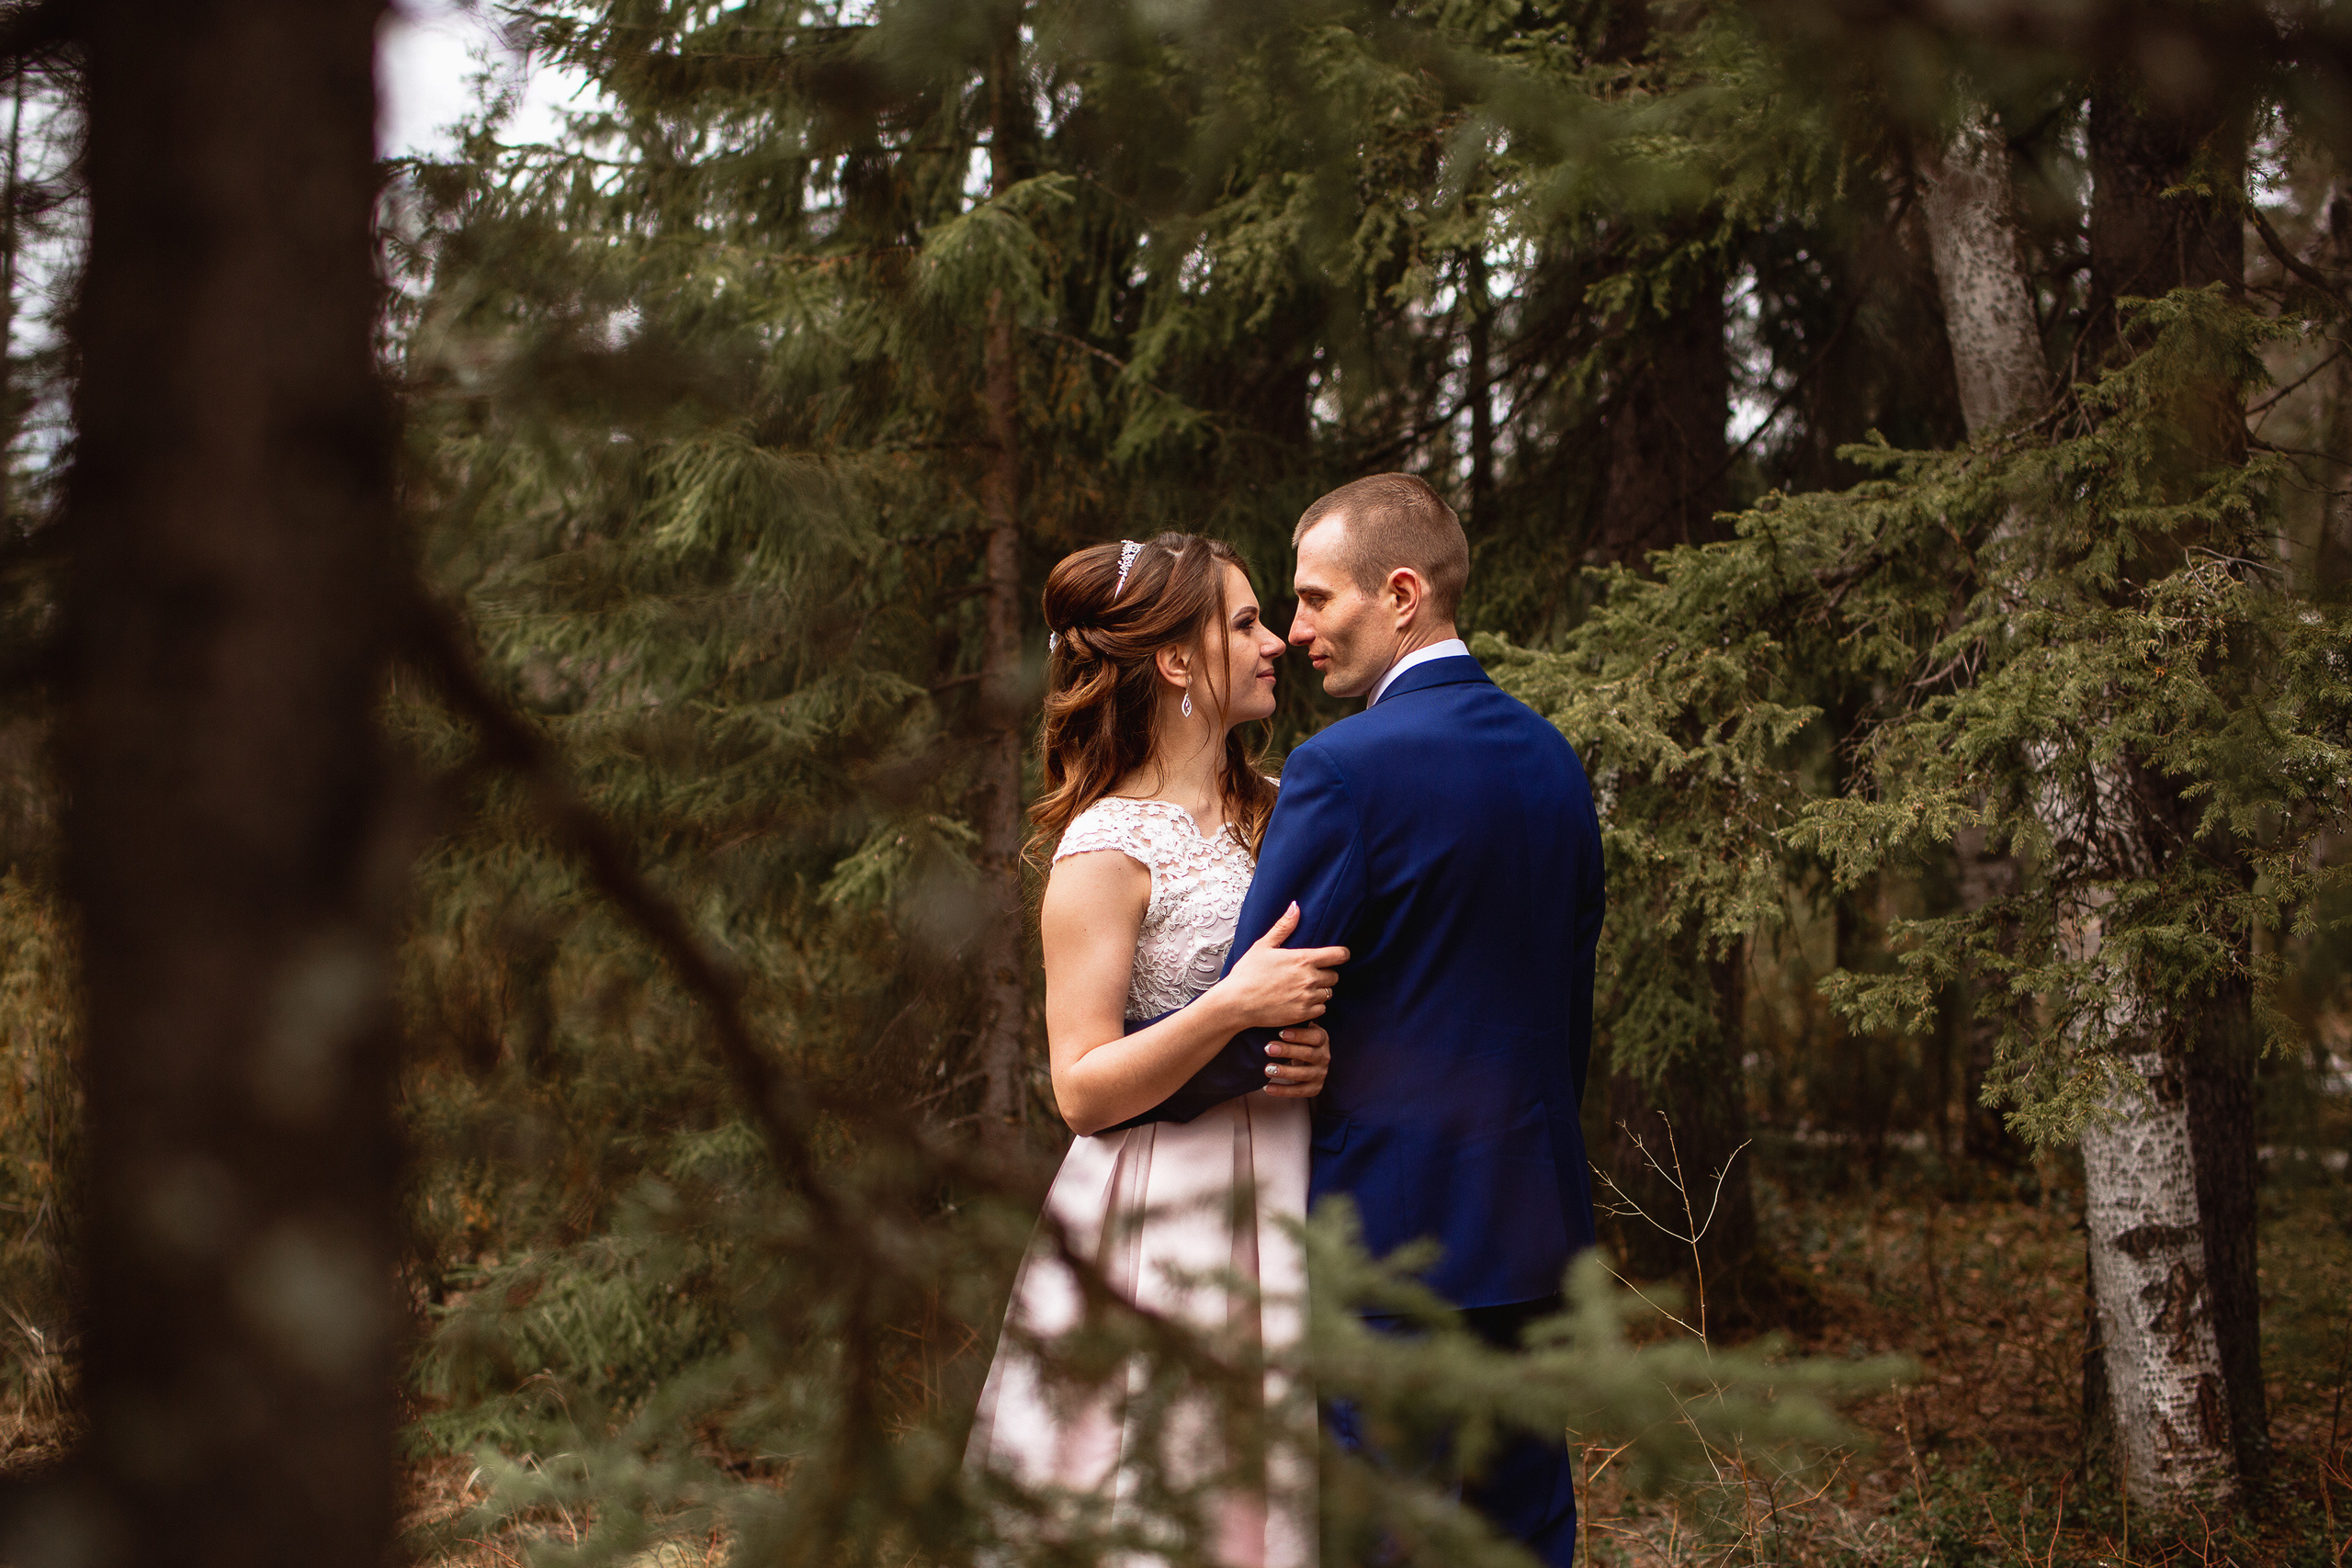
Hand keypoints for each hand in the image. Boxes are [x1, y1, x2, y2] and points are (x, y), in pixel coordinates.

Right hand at [1217, 902, 1348, 1028]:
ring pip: (1328, 993)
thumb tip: (1295, 907)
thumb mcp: (1263, 945)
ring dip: (1320, 990)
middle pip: (1334, 976)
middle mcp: (1309, 979)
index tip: (1338, 956)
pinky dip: (1314, 1006)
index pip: (1339, 955)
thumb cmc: (1247, 973)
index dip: (1341, 954)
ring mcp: (1307, 998)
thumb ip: (1283, 927)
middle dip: (1326, 973)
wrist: (1236, 1003)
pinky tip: (1300, 1002)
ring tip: (1303, 989)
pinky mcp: (1303, 1015)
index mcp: (1302, 959)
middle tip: (1310, 974)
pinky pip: (1321, 1010)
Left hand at [1262, 1022, 1329, 1097]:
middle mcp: (1324, 1057)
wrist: (1311, 1063)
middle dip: (1287, 1051)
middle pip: (1309, 1054)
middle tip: (1268, 1048)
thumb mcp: (1301, 1032)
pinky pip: (1299, 1091)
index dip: (1299, 1035)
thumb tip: (1274, 1012)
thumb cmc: (1300, 1042)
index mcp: (1322, 1040)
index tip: (1280, 1032)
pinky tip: (1267, 1087)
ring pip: (1304, 1074)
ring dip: (1285, 1072)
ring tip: (1267, 1069)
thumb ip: (1293, 1024)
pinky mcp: (1315, 1088)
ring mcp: (1321, 1074)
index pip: (1315, 1036)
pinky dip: (1282, 1090)